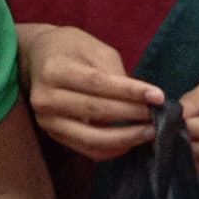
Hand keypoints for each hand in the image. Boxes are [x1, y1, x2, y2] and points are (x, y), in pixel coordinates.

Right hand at [23, 24, 161, 159]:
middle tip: (160, 117)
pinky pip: (87, 150)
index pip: (97, 83)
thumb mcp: (94, 49)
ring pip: (91, 137)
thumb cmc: (70, 50)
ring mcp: (47, 120)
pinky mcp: (53, 135)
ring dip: (125, 138)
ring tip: (150, 132)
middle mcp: (45, 98)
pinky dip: (113, 149)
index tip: (158, 97)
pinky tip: (131, 141)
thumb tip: (141, 100)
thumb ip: (115, 73)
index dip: (129, 92)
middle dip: (132, 115)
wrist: (38, 60)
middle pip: (95, 111)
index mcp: (54, 70)